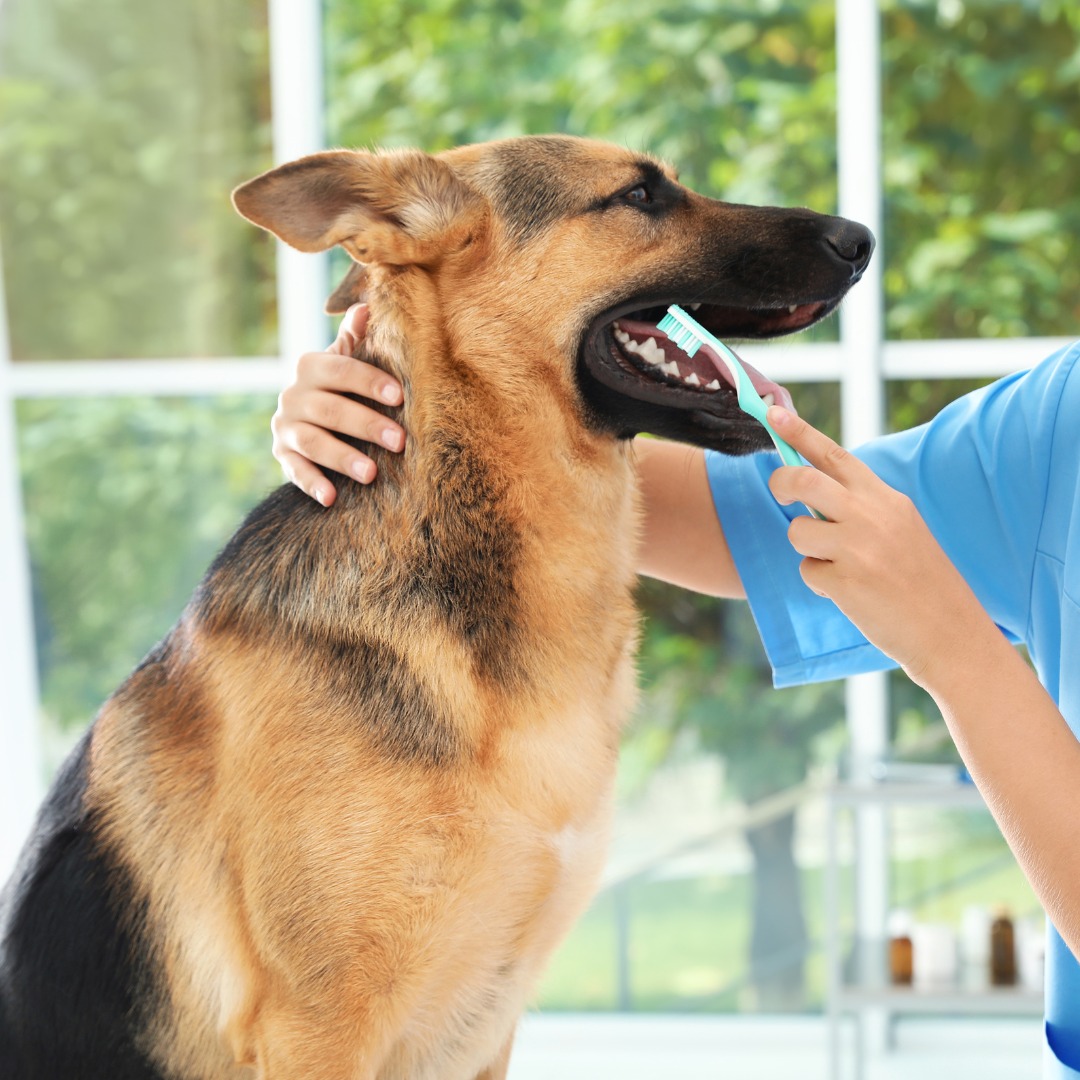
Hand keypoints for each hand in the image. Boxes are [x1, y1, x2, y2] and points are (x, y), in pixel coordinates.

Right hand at [271, 304, 405, 504]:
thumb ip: (357, 337)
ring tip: (371, 474)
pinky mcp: (282, 455)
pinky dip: (311, 483)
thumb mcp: (346, 359)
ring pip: (313, 441)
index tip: (400, 396)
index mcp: (311, 366)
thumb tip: (368, 305)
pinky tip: (331, 497)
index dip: (369, 381)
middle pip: (330, 409)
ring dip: (342, 457)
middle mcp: (293, 395)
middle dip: (366, 425)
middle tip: (400, 441)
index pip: (341, 369)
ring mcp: (285, 426)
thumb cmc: (341, 385)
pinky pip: (294, 470)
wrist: (306, 415)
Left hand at [765, 405, 993, 685]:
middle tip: (779, 494)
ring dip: (806, 549)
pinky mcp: (847, 582)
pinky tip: (850, 593)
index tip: (772, 413)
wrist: (951, 633)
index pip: (835, 455)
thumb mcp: (902, 528)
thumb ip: (862, 506)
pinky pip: (808, 571)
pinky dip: (820, 583)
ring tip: (838, 565)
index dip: (799, 432)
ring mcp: (859, 548)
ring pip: (798, 531)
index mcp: (886, 499)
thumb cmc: (921, 581)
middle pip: (804, 481)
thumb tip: (812, 488)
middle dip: (781, 483)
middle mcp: (872, 516)